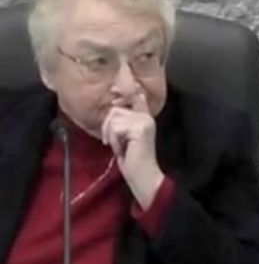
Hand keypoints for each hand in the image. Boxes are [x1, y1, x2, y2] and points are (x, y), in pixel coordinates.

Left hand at [102, 92, 163, 208]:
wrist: (143, 176)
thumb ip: (122, 122)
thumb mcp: (125, 137)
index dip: (128, 89)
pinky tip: (122, 149)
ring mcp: (144, 121)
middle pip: (115, 109)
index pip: (135, 95)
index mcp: (144, 116)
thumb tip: (113, 108)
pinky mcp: (140, 128)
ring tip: (120, 147)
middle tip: (114, 142)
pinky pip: (116, 128)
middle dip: (108, 127)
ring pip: (114, 118)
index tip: (121, 88)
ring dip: (111, 135)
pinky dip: (115, 140)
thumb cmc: (132, 159)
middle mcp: (146, 115)